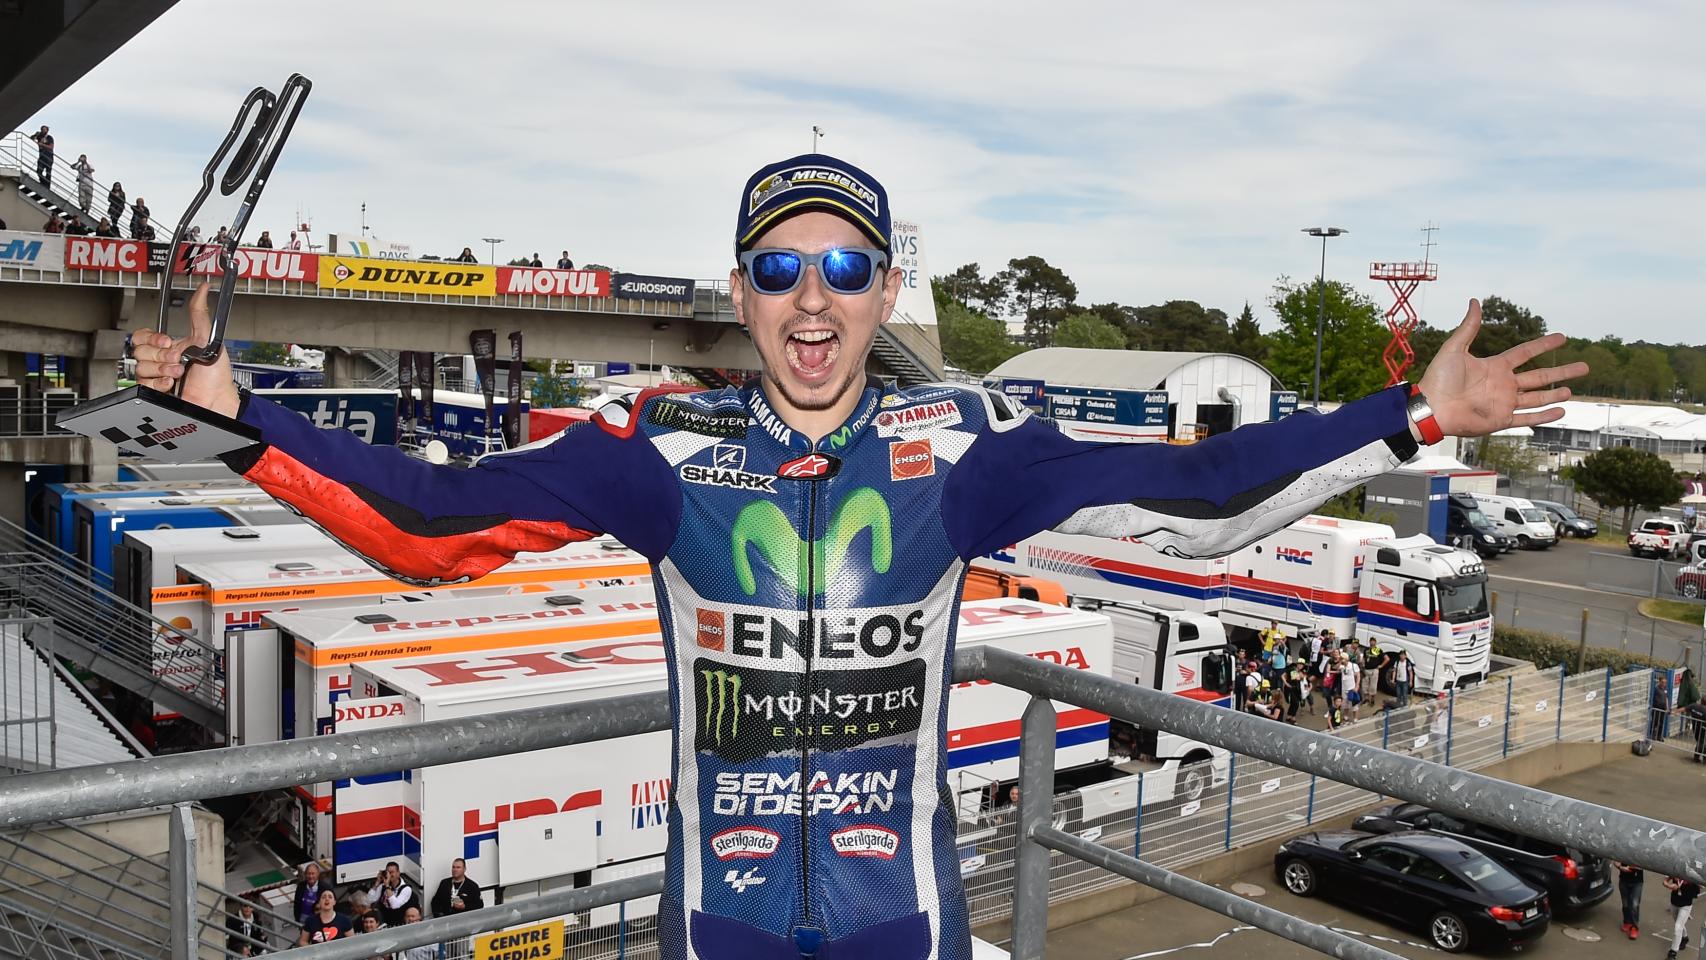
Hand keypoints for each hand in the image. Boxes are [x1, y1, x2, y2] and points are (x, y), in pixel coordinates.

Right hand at [126, 282, 239, 417]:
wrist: (216, 400)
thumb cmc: (216, 375)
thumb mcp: (207, 338)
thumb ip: (199, 313)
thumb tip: (203, 289)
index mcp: (171, 347)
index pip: (143, 336)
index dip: (152, 338)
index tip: (167, 342)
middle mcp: (162, 360)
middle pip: (139, 350)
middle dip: (161, 356)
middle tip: (178, 360)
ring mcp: (157, 377)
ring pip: (140, 367)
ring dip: (162, 370)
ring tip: (178, 373)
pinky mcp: (155, 392)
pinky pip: (142, 383)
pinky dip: (158, 383)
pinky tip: (171, 384)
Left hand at [1417, 299, 1588, 437]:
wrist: (1431, 408)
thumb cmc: (1438, 379)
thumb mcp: (1455, 348)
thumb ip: (1469, 327)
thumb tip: (1475, 301)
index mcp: (1494, 366)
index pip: (1526, 353)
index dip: (1544, 344)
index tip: (1562, 337)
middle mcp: (1502, 384)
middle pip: (1539, 376)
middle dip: (1561, 372)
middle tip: (1584, 367)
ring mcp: (1503, 403)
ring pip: (1537, 398)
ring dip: (1555, 394)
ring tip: (1572, 390)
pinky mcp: (1500, 420)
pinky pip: (1526, 418)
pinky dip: (1544, 416)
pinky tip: (1561, 411)